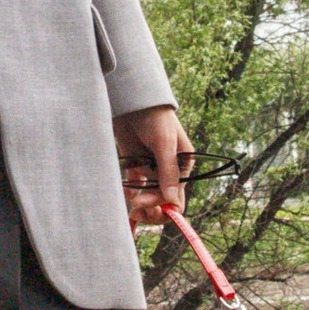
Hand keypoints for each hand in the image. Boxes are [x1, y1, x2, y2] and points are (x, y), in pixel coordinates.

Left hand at [114, 103, 193, 226]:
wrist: (132, 100)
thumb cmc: (155, 117)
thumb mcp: (164, 144)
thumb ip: (168, 173)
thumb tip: (173, 202)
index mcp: (183, 166)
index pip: (177, 198)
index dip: (165, 208)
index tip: (149, 209)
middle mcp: (168, 170)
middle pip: (162, 201)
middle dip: (151, 208)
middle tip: (136, 209)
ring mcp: (151, 168)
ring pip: (147, 196)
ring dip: (139, 202)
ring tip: (129, 200)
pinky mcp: (135, 165)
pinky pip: (134, 186)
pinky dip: (130, 192)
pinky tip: (125, 191)